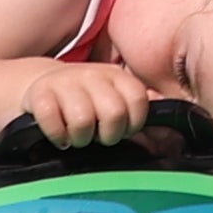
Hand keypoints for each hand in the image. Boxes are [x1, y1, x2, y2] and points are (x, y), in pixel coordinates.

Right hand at [17, 61, 157, 146]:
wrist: (39, 86)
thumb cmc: (85, 102)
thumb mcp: (113, 101)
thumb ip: (139, 116)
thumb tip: (173, 138)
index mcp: (116, 76)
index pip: (139, 101)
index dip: (134, 124)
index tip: (123, 131)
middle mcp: (92, 74)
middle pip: (114, 113)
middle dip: (108, 135)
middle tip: (99, 136)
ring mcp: (64, 82)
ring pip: (82, 120)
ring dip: (81, 138)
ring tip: (77, 136)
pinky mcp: (39, 94)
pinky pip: (53, 121)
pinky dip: (57, 136)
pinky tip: (58, 136)